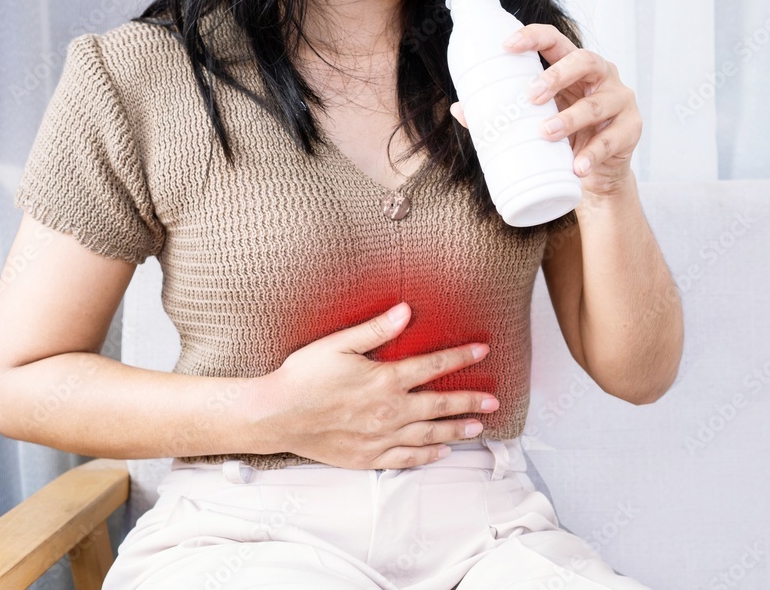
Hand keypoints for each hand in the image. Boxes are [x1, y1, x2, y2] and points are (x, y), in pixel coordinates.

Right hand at [248, 302, 498, 468]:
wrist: (276, 415)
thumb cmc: (304, 376)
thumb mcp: (338, 344)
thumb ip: (376, 330)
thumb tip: (406, 311)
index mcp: (385, 380)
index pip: (433, 366)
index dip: (460, 357)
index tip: (482, 351)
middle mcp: (389, 411)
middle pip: (440, 405)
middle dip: (469, 402)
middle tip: (493, 402)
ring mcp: (380, 438)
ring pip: (429, 435)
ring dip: (456, 430)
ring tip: (478, 428)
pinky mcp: (367, 457)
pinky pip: (405, 459)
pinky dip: (426, 456)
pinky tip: (441, 453)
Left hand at [450, 24, 641, 197]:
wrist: (597, 175)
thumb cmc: (565, 139)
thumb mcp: (537, 121)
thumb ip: (505, 112)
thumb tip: (460, 109)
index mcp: (575, 68)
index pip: (556, 41)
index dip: (533, 37)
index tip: (506, 46)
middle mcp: (601, 76)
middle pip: (584, 61)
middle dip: (555, 75)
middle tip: (529, 95)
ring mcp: (620, 101)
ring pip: (596, 104)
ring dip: (569, 119)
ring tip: (545, 133)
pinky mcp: (632, 128)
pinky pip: (612, 140)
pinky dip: (592, 154)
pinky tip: (577, 166)